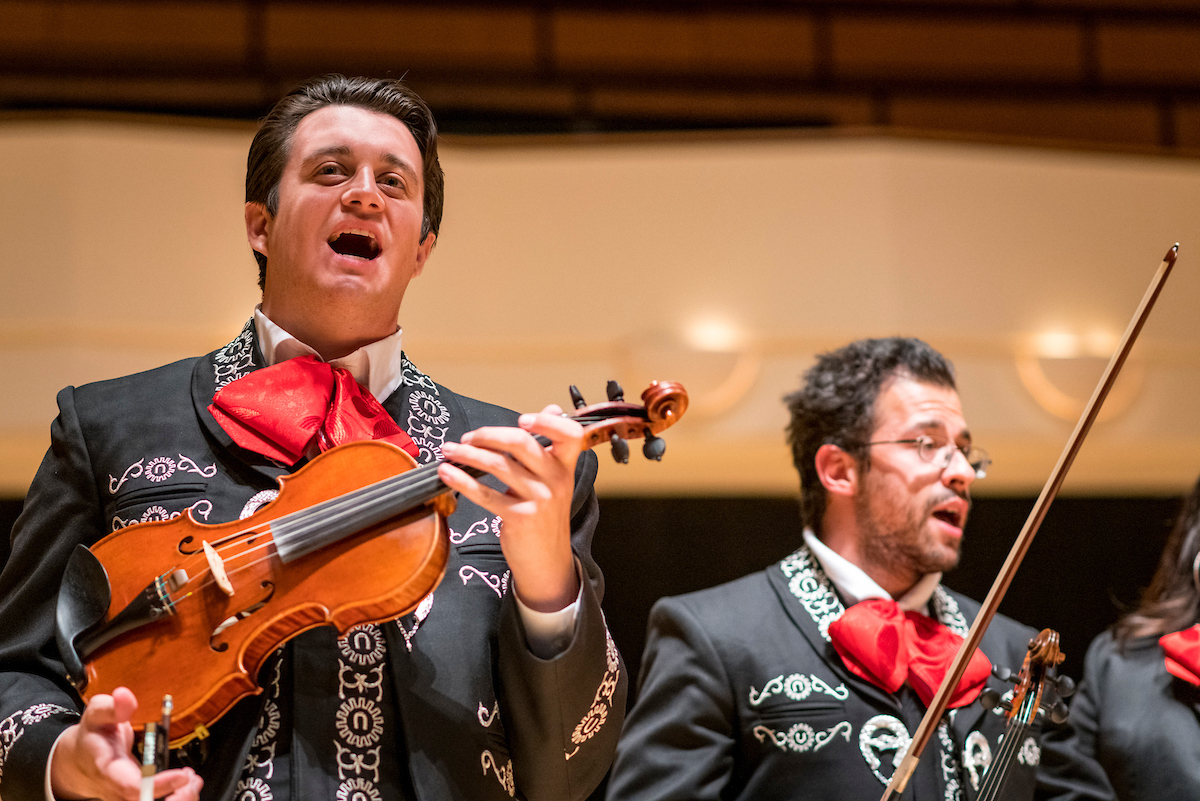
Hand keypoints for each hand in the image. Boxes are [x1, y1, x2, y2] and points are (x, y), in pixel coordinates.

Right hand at [51, 687, 201, 800]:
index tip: (182, 775)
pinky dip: (177, 796)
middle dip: (176, 796)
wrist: (78, 759)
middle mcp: (116, 790)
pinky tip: (186, 782)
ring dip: (180, 798)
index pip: (132, 786)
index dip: (158, 784)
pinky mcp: (135, 797)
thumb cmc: (92, 735)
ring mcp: (124, 796)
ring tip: (193, 779)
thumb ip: (112, 706)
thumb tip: (124, 694)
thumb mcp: (97, 714)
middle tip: (192, 778)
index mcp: (107, 769)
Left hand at [438, 405, 581, 611]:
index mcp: (565, 466)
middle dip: (488, 434)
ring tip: (449, 450)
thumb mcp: (555, 479)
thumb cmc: (545, 516)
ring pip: (498, 465)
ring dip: (467, 454)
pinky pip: (485, 493)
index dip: (547, 421)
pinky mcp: (519, 517)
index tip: (522, 418)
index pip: (569, 434)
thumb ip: (550, 446)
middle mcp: (556, 479)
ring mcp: (539, 499)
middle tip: (468, 436)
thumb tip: (553, 409)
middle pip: (521, 442)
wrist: (547, 561)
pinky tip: (447, 473)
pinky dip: (461, 480)